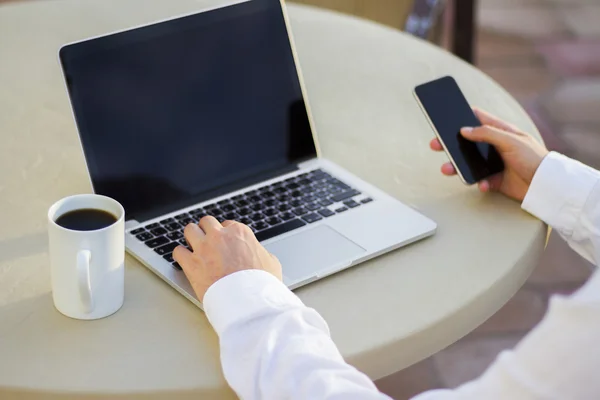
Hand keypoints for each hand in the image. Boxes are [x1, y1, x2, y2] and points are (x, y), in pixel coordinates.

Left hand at [173, 217, 282, 300]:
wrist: (248, 301)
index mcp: (239, 233)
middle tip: (207, 240)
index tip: (224, 242)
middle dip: (207, 230)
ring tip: (192, 245)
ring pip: (189, 230)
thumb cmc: (261, 284)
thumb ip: (261, 253)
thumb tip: (261, 255)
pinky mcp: (191, 264)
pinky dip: (181, 255)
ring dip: (191, 237)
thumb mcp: (271, 263)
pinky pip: (178, 251)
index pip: (227, 225)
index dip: (225, 234)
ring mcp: (203, 248)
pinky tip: (184, 260)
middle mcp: (220, 236)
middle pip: (207, 222)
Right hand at [430, 108, 548, 201]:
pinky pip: (480, 181)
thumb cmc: (534, 158)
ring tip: (447, 169)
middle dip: (450, 144)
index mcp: (501, 131)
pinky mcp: (495, 180)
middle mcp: (495, 146)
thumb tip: (464, 129)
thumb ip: (487, 134)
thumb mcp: (511, 141)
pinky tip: (482, 184)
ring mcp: (494, 163)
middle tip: (435, 144)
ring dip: (457, 166)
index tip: (446, 115)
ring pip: (469, 163)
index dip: (463, 116)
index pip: (479, 119)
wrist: (546, 186)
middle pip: (468, 142)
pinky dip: (478, 183)